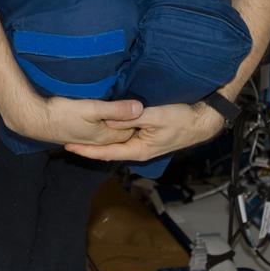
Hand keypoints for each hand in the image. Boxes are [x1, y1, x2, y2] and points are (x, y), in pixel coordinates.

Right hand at [4, 95, 143, 145]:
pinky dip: (105, 124)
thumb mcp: (92, 108)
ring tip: (124, 110)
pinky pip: (98, 130)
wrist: (36, 120)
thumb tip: (140, 108)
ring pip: (109, 132)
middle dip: (131, 123)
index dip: (139, 119)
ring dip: (117, 124)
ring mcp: (87, 138)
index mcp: (106, 136)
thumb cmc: (63, 113)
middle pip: (121, 133)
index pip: (131, 130)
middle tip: (141, 107)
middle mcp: (98, 140)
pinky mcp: (78, 133)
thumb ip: (116, 109)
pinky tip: (102, 116)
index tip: (148, 106)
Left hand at [63, 102, 225, 161]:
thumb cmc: (181, 120)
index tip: (68, 146)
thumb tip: (108, 120)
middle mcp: (138, 150)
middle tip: (67, 140)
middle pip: (108, 150)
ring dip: (99, 140)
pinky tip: (103, 126)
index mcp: (138, 150)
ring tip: (80, 133)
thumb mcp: (155, 117)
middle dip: (89, 146)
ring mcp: (142, 144)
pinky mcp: (146, 135)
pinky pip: (124, 136)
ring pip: (116, 143)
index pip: (105, 153)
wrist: (202, 121)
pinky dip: (111, 133)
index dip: (86, 150)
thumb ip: (131, 118)